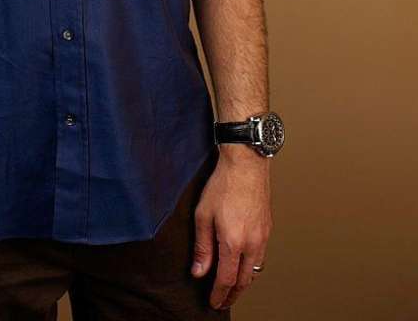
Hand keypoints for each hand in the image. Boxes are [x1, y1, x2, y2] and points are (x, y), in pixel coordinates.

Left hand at [190, 148, 272, 310]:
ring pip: (254, 271)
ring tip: (232, 287)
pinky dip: (251, 267)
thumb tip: (199, 271)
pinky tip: (243, 264)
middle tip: (222, 301)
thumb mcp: (203, 215)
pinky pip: (260, 256)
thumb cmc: (223, 185)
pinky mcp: (267, 229)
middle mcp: (252, 243)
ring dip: (243, 283)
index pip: (226, 280)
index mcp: (233, 242)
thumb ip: (202, 247)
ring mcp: (262, 237)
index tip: (213, 302)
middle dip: (232, 294)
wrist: (246, 164)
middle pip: (243, 280)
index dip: (219, 294)